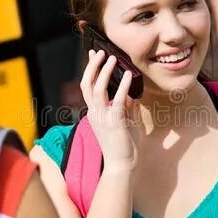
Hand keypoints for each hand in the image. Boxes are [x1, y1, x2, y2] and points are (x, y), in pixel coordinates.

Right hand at [80, 50, 139, 171]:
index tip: (93, 55)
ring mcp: (102, 117)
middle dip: (92, 66)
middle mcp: (94, 113)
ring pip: (97, 89)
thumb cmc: (125, 146)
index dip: (90, 70)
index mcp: (95, 113)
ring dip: (103, 71)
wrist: (123, 166)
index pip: (88, 87)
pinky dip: (123, 86)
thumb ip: (126, 108)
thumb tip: (130, 94)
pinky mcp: (114, 122)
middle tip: (99, 51)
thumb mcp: (126, 122)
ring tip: (111, 58)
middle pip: (87, 84)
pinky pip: (116, 100)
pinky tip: (128, 75)